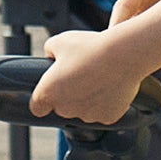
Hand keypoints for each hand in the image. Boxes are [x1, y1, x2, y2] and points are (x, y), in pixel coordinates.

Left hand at [27, 24, 160, 124]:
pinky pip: (103, 112)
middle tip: (80, 76)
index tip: (51, 90)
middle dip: (68, 95)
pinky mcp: (107, 118)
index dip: (43, 99)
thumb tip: (52, 57)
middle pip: (62, 108)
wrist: (123, 55)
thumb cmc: (91, 47)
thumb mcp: (59, 41)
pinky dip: (105, 102)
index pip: (37, 107)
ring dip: (87, 99)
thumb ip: (49, 52)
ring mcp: (87, 115)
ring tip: (97, 78)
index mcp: (49, 93)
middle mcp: (65, 109)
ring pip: (83, 110)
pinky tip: (109, 85)